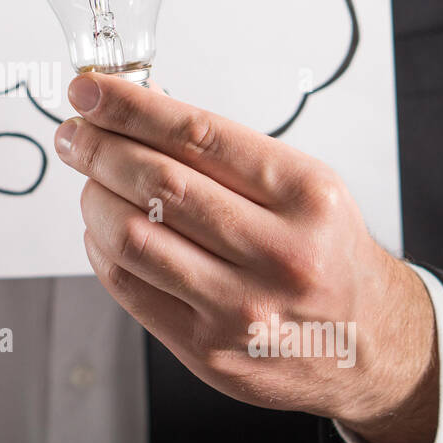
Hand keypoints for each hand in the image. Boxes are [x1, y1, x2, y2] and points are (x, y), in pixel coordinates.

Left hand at [55, 73, 439, 442]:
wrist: (368, 347)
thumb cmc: (326, 255)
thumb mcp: (304, 188)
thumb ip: (225, 153)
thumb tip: (141, 107)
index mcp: (305, 195)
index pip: (197, 135)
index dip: (130, 107)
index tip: (90, 91)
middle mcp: (278, 252)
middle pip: (156, 183)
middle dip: (98, 148)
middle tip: (74, 134)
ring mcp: (240, 308)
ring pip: (129, 236)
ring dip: (92, 198)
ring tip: (89, 182)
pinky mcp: (208, 351)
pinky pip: (127, 287)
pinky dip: (99, 248)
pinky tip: (102, 231)